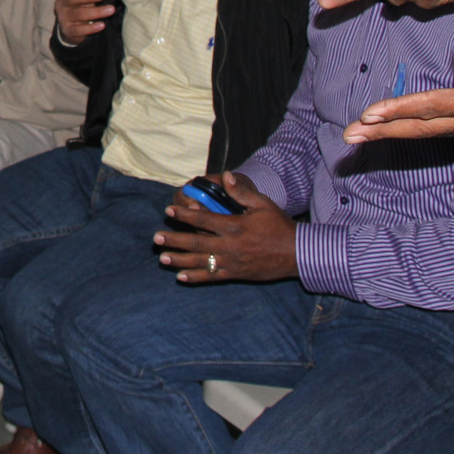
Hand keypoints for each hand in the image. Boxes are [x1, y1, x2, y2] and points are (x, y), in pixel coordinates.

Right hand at [54, 0, 114, 43]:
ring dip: (95, 12)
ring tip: (110, 10)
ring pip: (78, 14)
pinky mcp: (68, 31)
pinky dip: (90, 28)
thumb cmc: (78, 6)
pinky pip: (79, 30)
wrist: (69, 28)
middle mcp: (61, 4)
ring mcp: (63, 18)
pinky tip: (101, 25)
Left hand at [154, 173, 296, 283]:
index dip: (184, 216)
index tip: (168, 212)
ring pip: (201, 262)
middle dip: (174, 241)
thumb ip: (241, 192)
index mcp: (234, 226)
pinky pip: (213, 277)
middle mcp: (230, 246)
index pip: (203, 220)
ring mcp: (232, 262)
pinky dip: (196, 277)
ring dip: (180, 260)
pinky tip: (181, 277)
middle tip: (156, 239)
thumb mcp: (263, 204)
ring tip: (163, 259)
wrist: (298, 254)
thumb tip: (226, 175)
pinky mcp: (237, 274)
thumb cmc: (279, 226)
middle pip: (196, 243)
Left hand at [344, 10, 453, 141]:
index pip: (431, 106)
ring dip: (395, 131)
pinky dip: (417, 126)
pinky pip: (442, 127)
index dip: (398, 109)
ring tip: (365, 134)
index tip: (369, 114)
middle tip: (351, 137)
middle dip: (384, 132)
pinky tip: (405, 124)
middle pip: (420, 127)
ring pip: (429, 130)